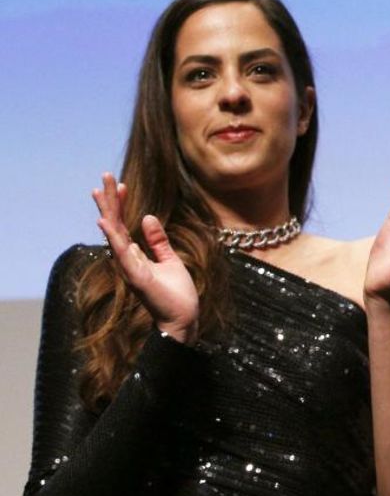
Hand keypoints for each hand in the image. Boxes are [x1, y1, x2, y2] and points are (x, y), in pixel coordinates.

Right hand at [91, 172, 199, 342]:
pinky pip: (123, 253)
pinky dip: (113, 238)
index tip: (120, 183)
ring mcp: (130, 268)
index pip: (124, 224)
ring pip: (115, 235)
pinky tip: (106, 222)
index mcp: (136, 255)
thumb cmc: (176, 293)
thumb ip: (157, 241)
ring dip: (108, 212)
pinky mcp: (137, 276)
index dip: (121, 204)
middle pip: (115, 225)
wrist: (182, 319)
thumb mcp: (170, 260)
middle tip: (105, 176)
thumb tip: (146, 217)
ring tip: (100, 190)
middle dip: (111, 200)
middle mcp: (128, 260)